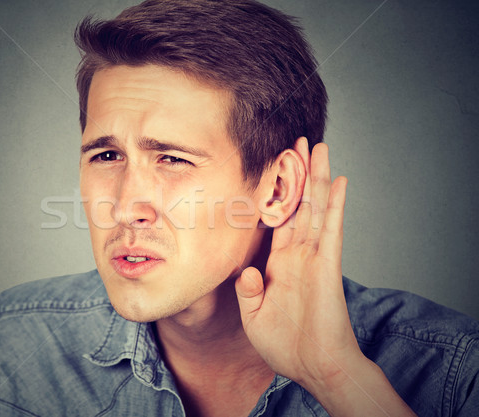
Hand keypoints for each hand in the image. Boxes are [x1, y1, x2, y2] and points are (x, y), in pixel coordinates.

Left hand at [235, 138, 355, 385]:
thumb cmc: (285, 345)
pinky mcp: (327, 267)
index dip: (275, 194)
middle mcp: (297, 255)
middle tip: (298, 142)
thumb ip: (249, 290)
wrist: (312, 367)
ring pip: (315, 209)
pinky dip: (335, 206)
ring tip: (318, 147)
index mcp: (278, 264)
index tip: (273, 169)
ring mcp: (314, 258)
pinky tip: (339, 182)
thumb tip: (246, 270)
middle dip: (298, 173)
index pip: (276, 220)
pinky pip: (332, 230)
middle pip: (298, 205)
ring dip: (316, 178)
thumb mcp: (254, 316)